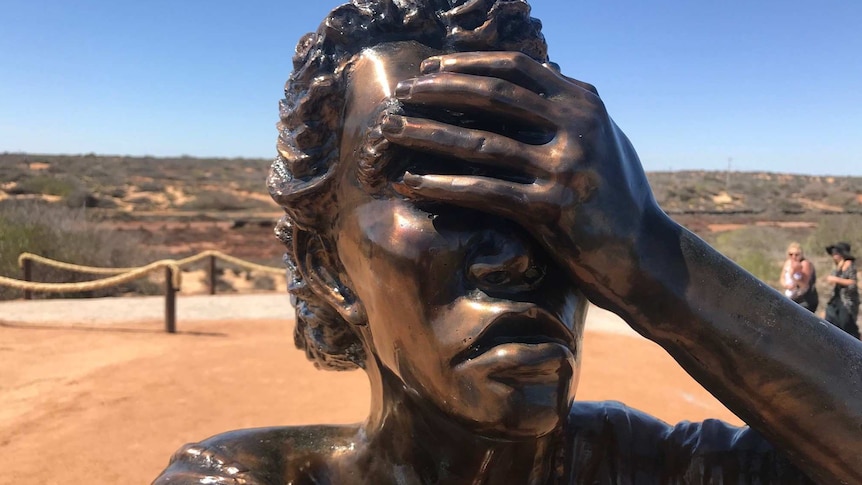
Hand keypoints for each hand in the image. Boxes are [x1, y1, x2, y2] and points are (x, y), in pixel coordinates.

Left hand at [381, 51, 658, 301]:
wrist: (647, 256)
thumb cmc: (618, 197)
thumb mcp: (603, 138)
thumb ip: (567, 109)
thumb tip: (535, 76)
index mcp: (584, 102)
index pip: (515, 67)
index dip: (467, 63)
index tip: (429, 66)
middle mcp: (577, 126)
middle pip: (491, 94)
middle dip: (437, 90)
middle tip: (400, 92)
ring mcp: (566, 166)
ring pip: (480, 142)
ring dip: (426, 133)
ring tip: (389, 130)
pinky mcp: (553, 208)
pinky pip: (484, 191)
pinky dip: (442, 185)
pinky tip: (411, 182)